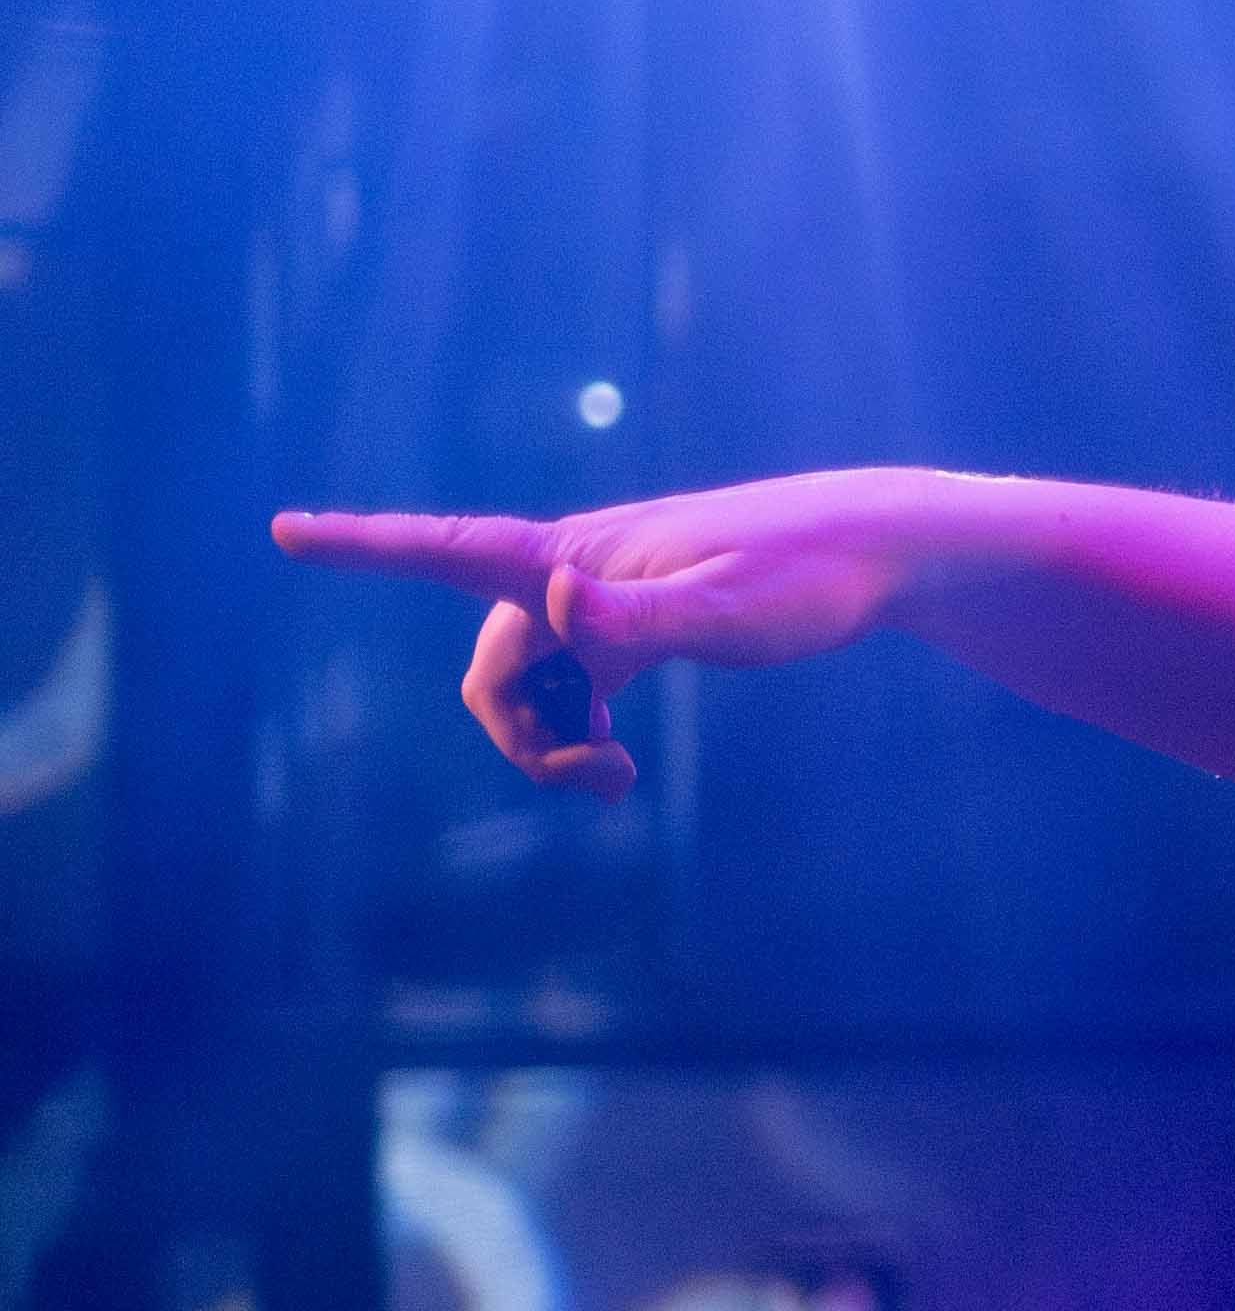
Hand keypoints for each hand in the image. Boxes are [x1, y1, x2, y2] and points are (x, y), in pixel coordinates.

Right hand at [273, 470, 961, 799]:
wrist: (874, 552)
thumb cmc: (807, 573)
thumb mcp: (728, 608)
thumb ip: (642, 616)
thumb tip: (561, 603)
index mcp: (574, 554)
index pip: (447, 545)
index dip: (363, 544)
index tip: (284, 529)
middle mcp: (573, 573)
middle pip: (494, 667)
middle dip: (520, 736)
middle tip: (608, 782)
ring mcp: (602, 602)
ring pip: (530, 686)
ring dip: (551, 744)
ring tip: (619, 780)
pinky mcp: (635, 627)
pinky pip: (568, 687)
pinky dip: (575, 732)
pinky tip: (613, 766)